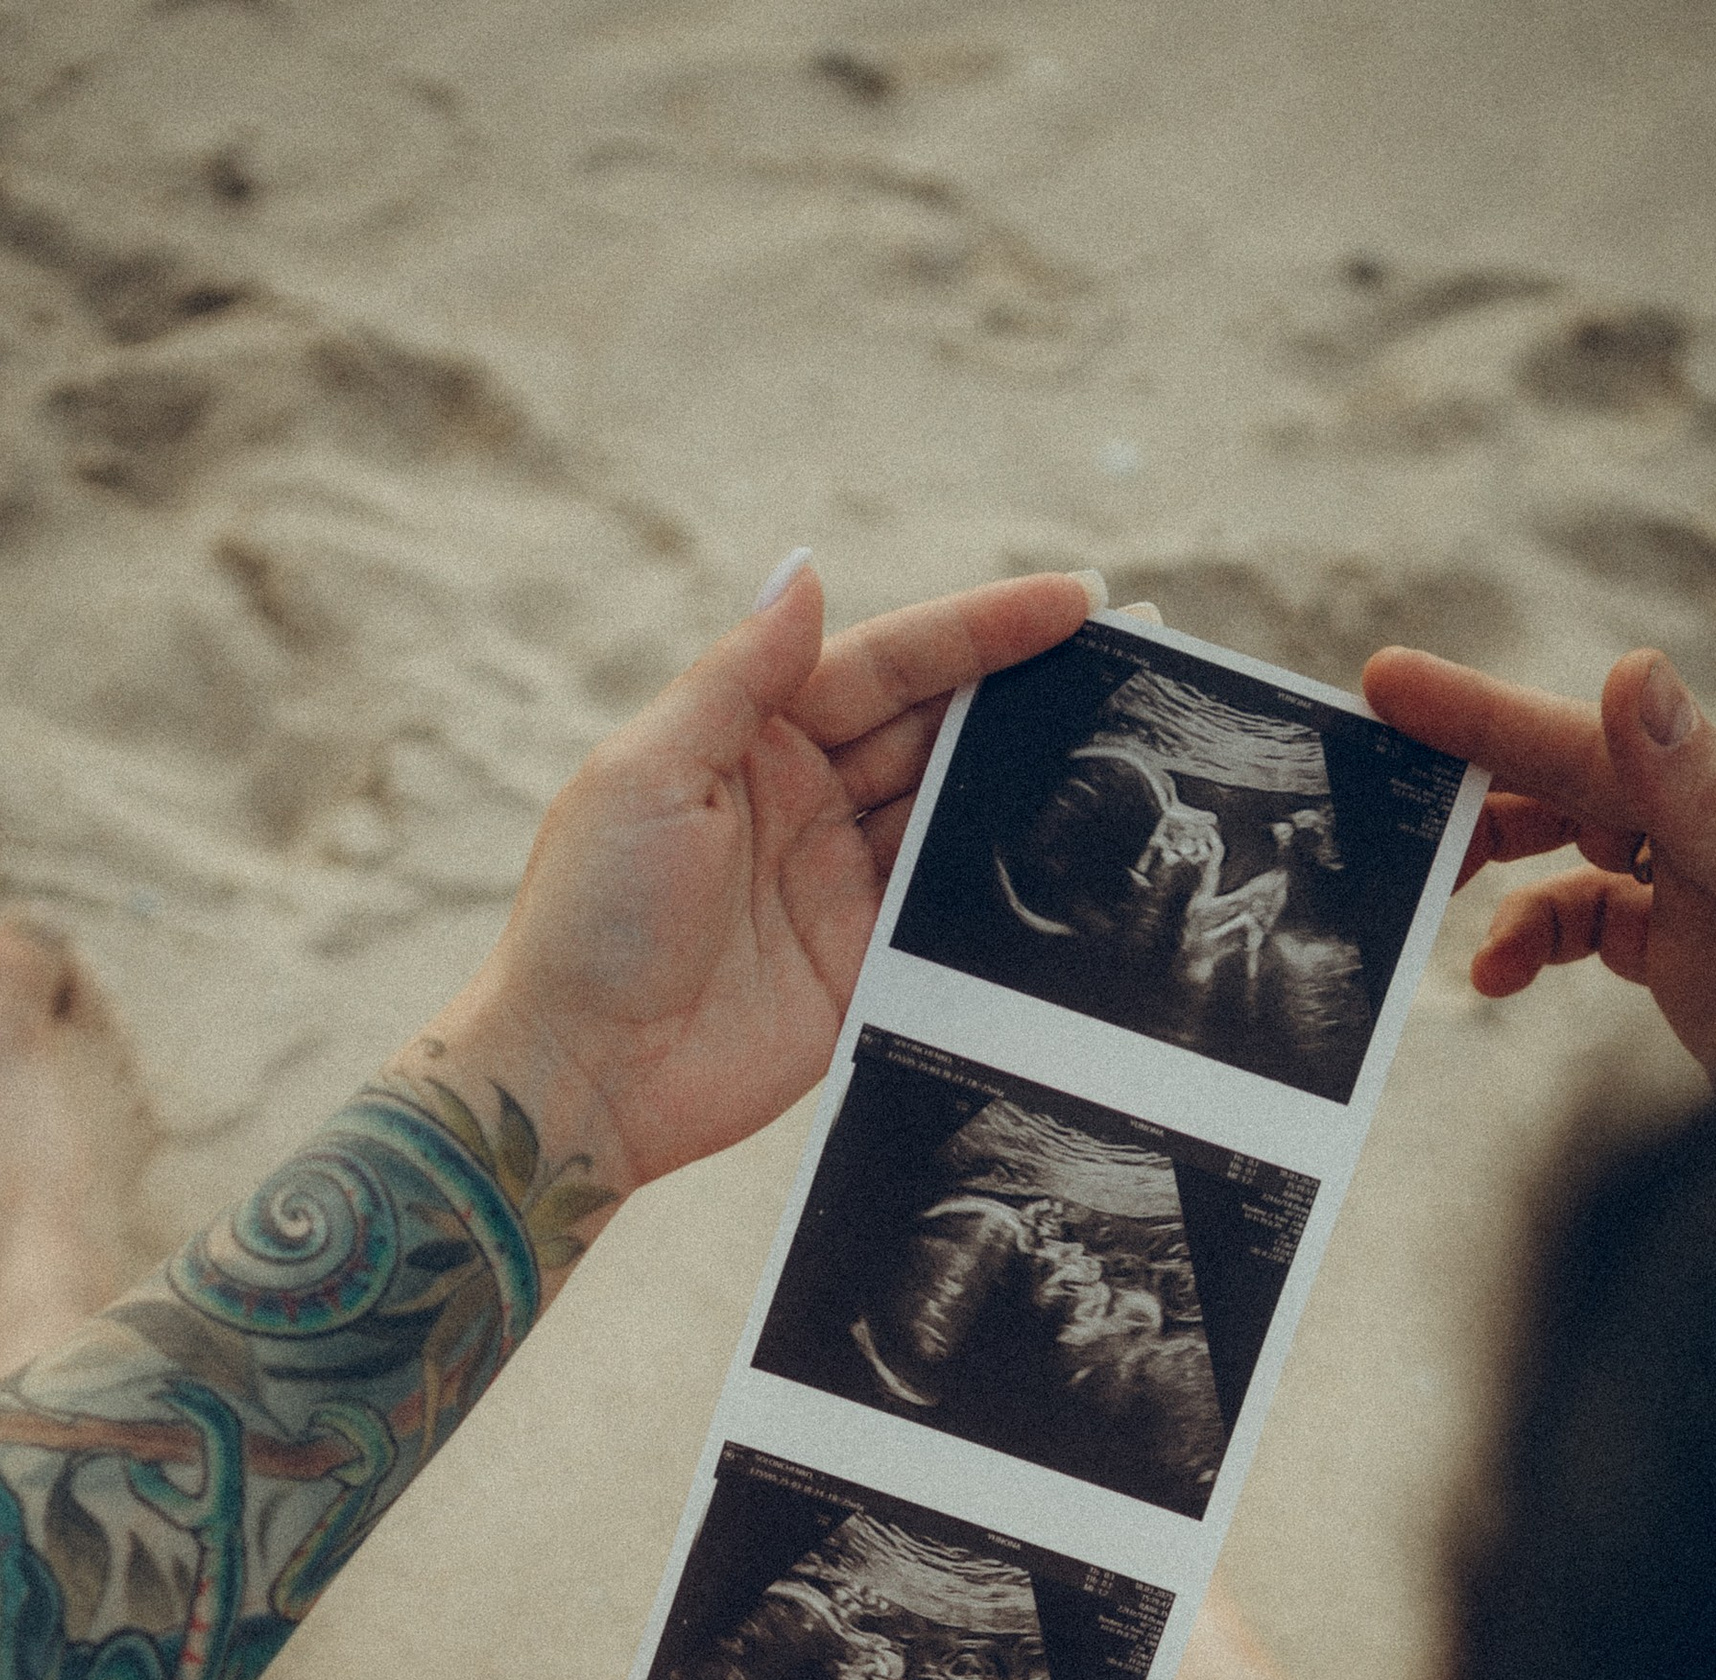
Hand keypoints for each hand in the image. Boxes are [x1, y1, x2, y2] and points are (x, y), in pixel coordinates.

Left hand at [457, 562, 1094, 1192]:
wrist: (577, 1075)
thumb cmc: (589, 918)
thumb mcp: (650, 772)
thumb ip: (738, 677)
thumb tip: (807, 568)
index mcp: (753, 735)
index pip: (888, 663)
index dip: (981, 630)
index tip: (1075, 602)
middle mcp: (807, 800)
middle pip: (937, 728)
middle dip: (1030, 692)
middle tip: (1137, 654)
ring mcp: (841, 884)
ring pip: (956, 812)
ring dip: (1035, 779)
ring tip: (1132, 741)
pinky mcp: (863, 965)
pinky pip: (950, 911)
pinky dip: (1008, 882)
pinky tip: (1078, 852)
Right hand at [1361, 643, 1715, 1084]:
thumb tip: (1629, 674)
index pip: (1609, 740)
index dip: (1490, 716)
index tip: (1389, 682)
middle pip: (1581, 779)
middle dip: (1477, 784)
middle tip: (1371, 794)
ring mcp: (1715, 890)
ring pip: (1575, 852)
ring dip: (1500, 874)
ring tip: (1423, 905)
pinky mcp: (1697, 958)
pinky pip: (1592, 927)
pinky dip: (1532, 944)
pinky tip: (1490, 981)